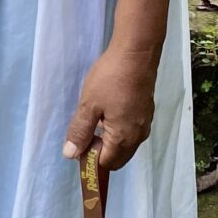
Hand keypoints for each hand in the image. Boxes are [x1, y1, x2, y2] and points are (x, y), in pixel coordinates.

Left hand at [62, 40, 156, 174]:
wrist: (136, 54)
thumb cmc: (110, 79)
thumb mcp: (89, 105)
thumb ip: (80, 131)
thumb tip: (71, 155)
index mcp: (124, 139)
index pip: (106, 163)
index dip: (89, 160)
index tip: (77, 146)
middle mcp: (138, 137)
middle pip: (118, 158)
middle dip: (100, 153)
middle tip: (85, 134)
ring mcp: (145, 124)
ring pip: (126, 145)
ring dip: (110, 142)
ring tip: (94, 122)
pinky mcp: (147, 112)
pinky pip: (131, 132)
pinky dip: (119, 132)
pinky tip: (108, 114)